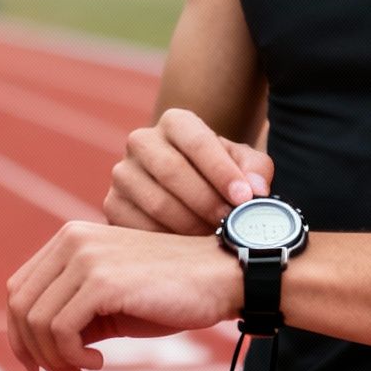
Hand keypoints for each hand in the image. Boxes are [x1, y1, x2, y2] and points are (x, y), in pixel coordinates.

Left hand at [5, 221, 238, 370]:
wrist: (219, 278)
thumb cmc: (169, 293)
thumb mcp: (110, 300)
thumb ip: (72, 311)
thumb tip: (32, 347)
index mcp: (70, 239)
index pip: (20, 289)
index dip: (21, 334)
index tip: (41, 364)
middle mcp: (71, 241)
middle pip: (20, 307)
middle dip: (34, 351)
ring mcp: (85, 258)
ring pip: (37, 321)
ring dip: (55, 358)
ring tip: (84, 370)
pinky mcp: (101, 280)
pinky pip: (61, 329)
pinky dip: (73, 356)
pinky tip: (98, 362)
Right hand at [105, 108, 273, 234]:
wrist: (185, 188)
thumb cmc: (219, 173)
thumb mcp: (243, 163)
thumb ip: (255, 170)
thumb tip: (257, 190)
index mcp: (175, 122)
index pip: (197, 141)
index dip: (222, 171)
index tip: (244, 198)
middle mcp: (142, 141)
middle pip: (171, 171)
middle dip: (206, 201)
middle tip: (229, 223)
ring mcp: (123, 173)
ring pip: (156, 202)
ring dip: (190, 225)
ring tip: (213, 237)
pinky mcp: (113, 204)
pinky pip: (138, 228)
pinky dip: (167, 242)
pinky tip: (188, 248)